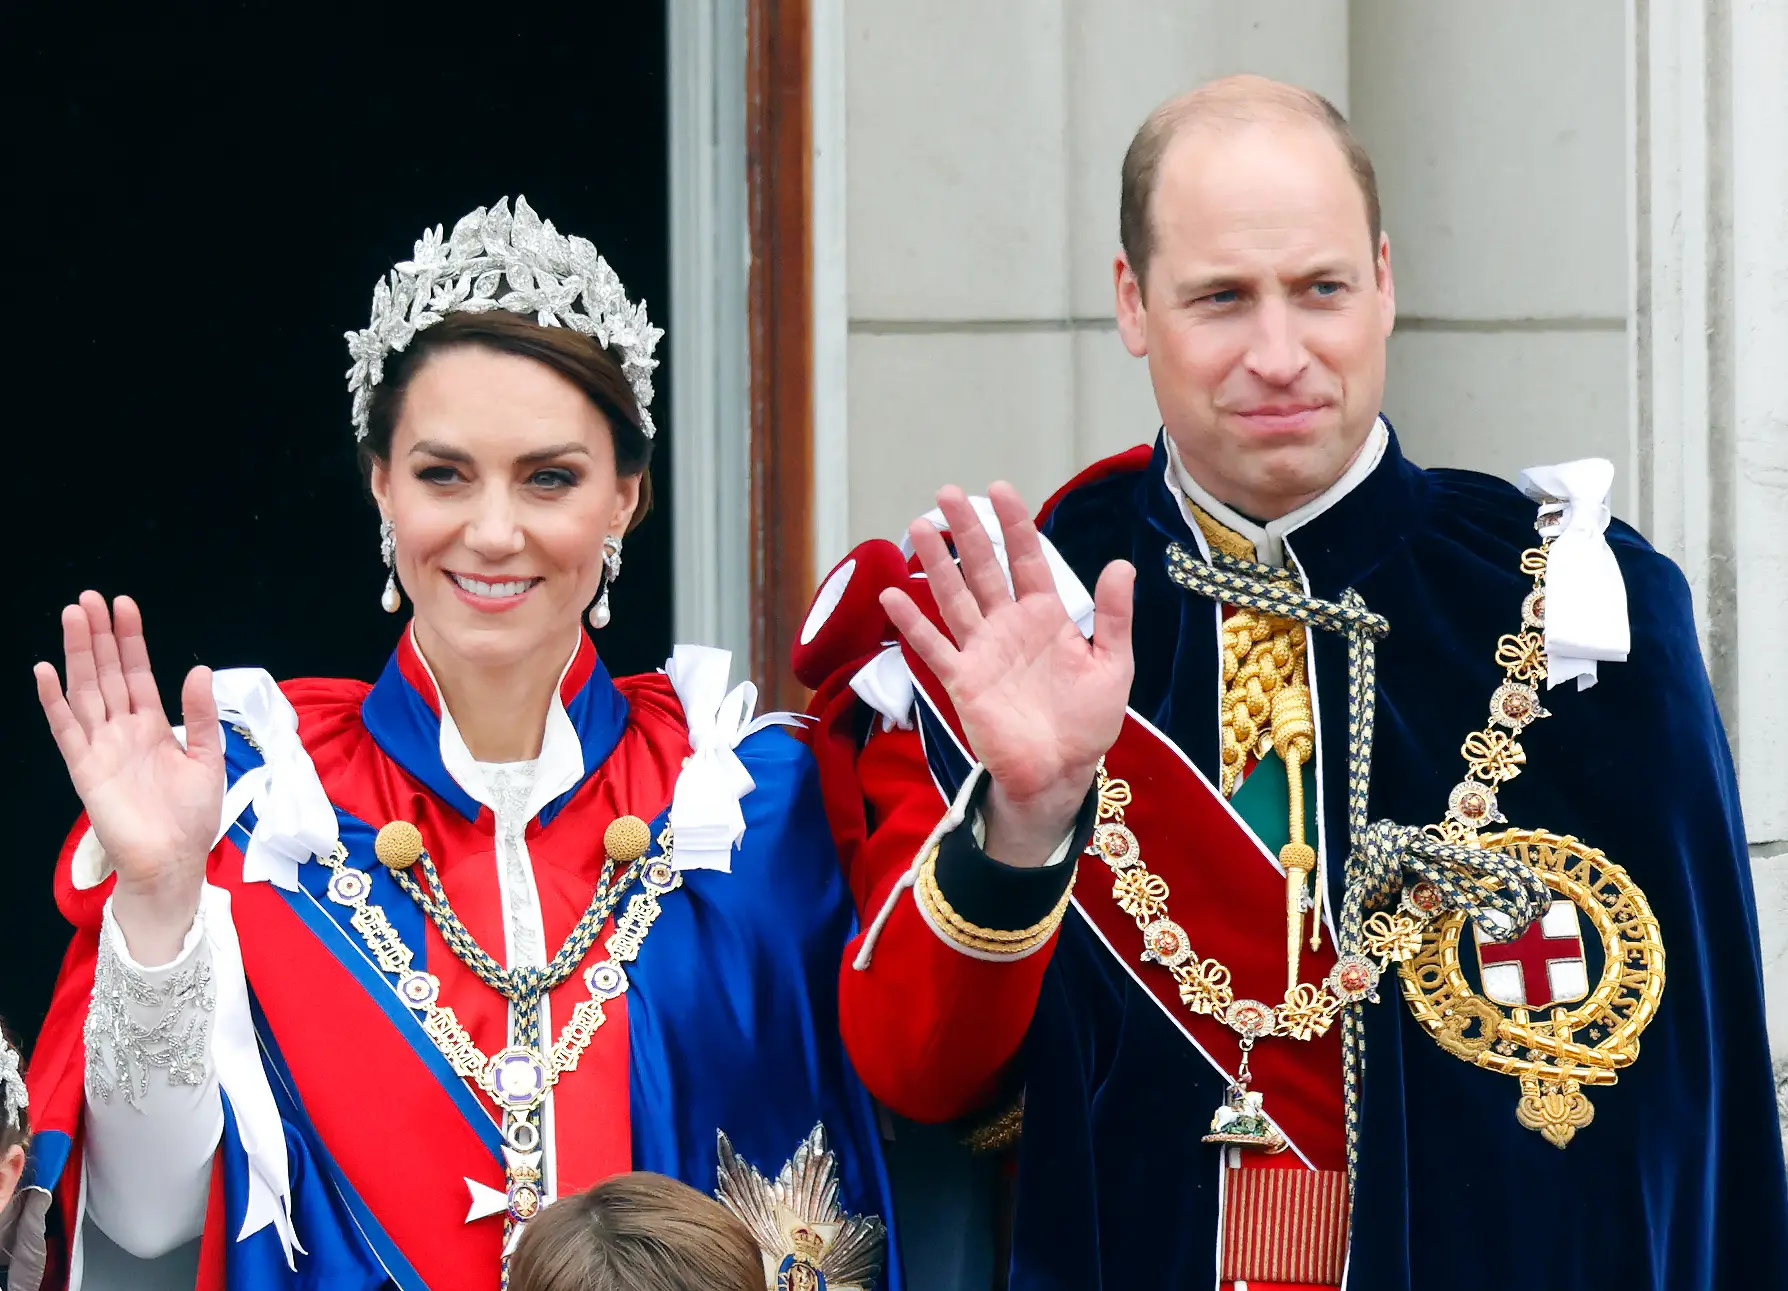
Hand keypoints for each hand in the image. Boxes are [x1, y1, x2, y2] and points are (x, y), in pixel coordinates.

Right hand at [35, 593, 222, 957]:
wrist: (174, 861)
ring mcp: (101, 747)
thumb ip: (200, 715)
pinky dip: (54, 700)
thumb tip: (199, 670)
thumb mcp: (207, 757)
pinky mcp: (85, 769)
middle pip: (106, 673)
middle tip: (89, 598)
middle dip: (99, 636)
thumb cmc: (190, 816)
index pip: (136, 672)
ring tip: (72, 617)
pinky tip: (45, 671)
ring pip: (85, 690)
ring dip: (78, 655)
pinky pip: (66, 729)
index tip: (124, 605)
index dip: (130, 639)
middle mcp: (122, 731)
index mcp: (151, 726)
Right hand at [881, 483, 1134, 866]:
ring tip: (917, 526)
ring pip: (955, 597)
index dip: (1014, 525)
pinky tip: (893, 595)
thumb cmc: (1089, 721)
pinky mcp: (963, 680)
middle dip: (967, 532)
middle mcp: (1010, 626)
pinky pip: (934, 646)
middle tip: (948, 493)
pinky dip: (913, 622)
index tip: (999, 490)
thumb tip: (1122, 563)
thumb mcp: (1113, 665)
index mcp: (1047, 617)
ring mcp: (983, 651)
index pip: (1027, 560)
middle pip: (985, 569)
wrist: (1060, 772)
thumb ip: (1113, 616)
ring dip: (936, 564)